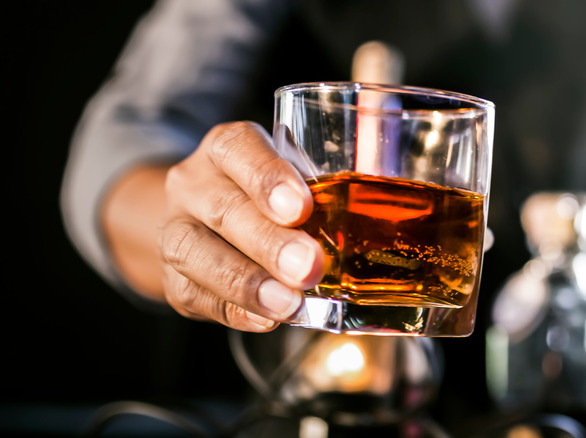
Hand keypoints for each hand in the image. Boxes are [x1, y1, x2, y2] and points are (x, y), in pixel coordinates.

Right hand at [160, 121, 323, 331]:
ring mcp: (176, 229)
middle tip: (308, 266)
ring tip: (288, 303)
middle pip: (224, 209)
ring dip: (246, 282)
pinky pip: (192, 294)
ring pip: (194, 252)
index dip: (268, 177)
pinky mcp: (172, 276)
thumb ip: (322, 196)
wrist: (202, 222)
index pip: (238, 148)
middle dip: (268, 242)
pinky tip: (265, 320)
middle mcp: (194, 183)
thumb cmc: (264, 199)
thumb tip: (381, 231)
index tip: (300, 207)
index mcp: (226, 149)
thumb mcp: (291, 180)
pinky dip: (231, 310)